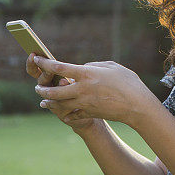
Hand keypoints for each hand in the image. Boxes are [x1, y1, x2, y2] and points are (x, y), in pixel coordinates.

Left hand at [31, 56, 156, 128]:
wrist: (137, 105)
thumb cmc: (128, 82)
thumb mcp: (112, 66)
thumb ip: (94, 65)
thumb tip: (83, 68)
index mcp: (86, 74)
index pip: (59, 67)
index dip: (45, 63)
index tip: (36, 59)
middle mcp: (82, 89)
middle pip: (54, 90)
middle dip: (43, 89)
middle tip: (37, 87)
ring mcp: (85, 103)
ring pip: (60, 104)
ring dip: (50, 102)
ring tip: (44, 101)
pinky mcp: (90, 113)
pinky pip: (73, 115)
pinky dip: (67, 114)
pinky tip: (64, 114)